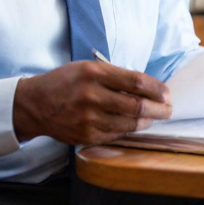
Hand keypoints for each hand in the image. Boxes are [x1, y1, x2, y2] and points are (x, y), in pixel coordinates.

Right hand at [13, 61, 171, 145]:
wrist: (35, 104)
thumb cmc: (65, 82)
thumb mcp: (88, 68)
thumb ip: (116, 76)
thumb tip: (147, 87)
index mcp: (94, 74)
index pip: (135, 82)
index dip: (156, 89)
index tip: (166, 93)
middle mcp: (92, 96)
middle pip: (136, 106)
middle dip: (158, 109)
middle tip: (168, 109)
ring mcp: (88, 119)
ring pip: (129, 124)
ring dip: (147, 121)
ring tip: (154, 117)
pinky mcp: (86, 136)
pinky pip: (116, 134)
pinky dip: (129, 130)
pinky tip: (135, 125)